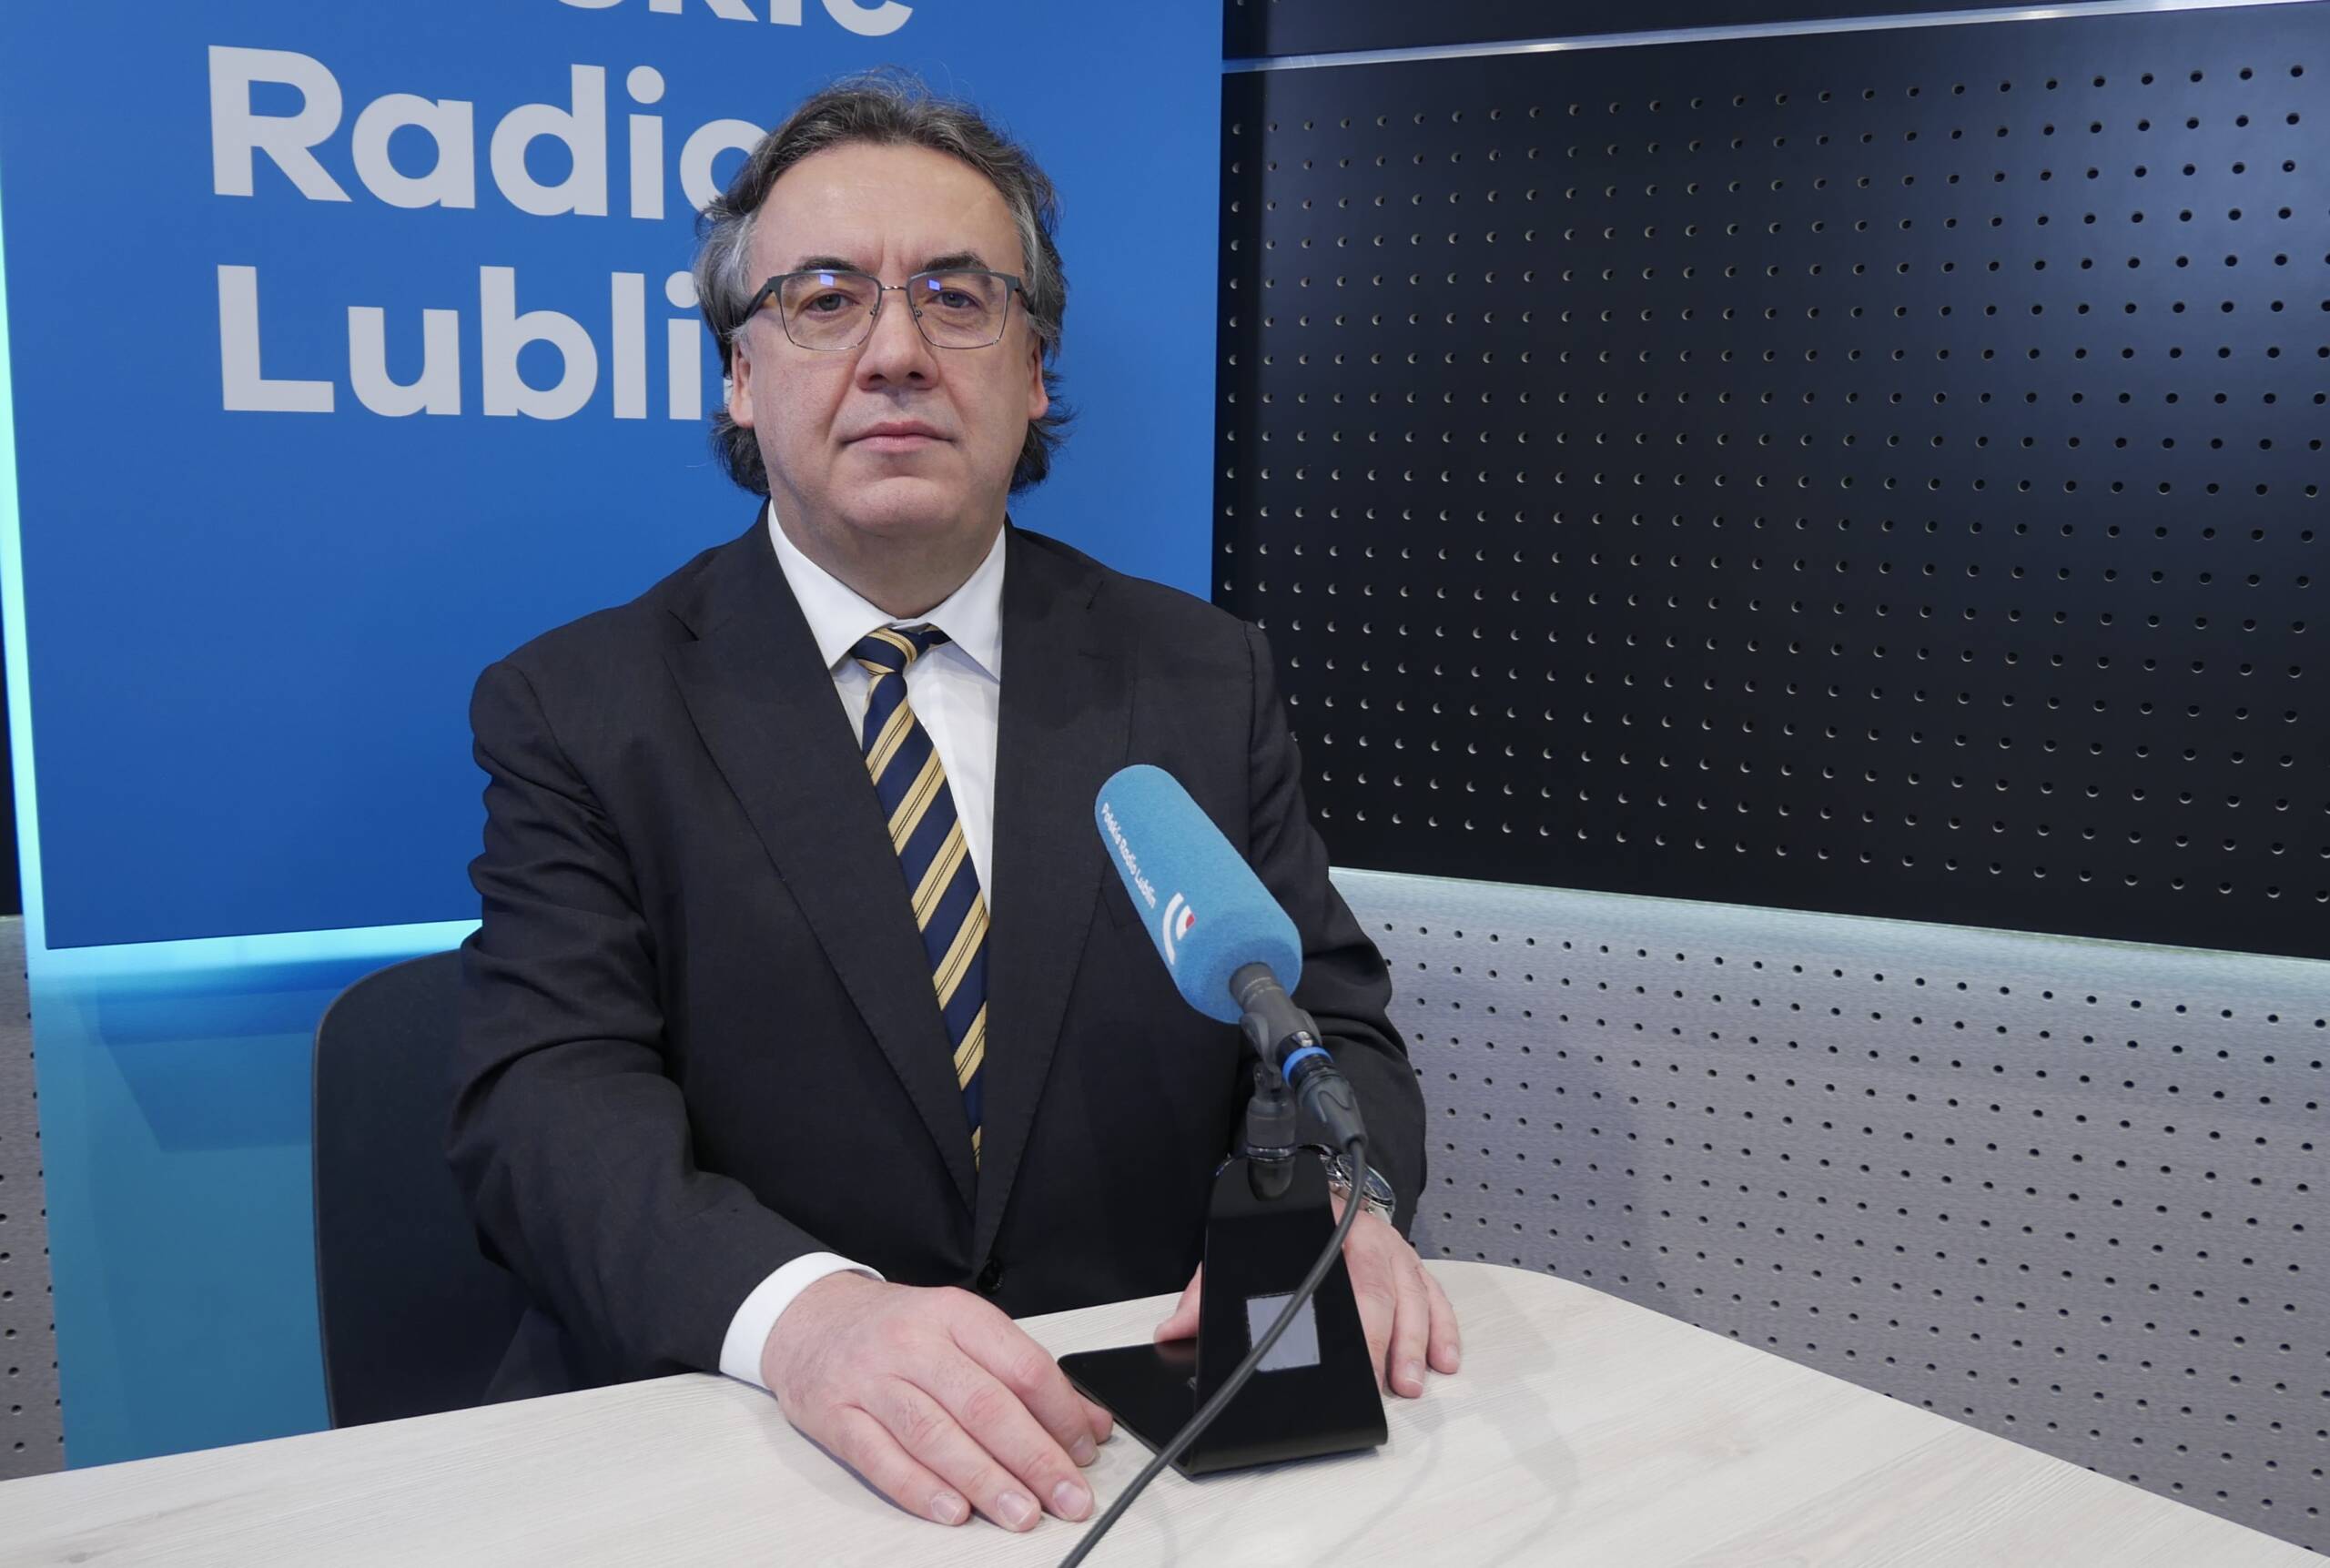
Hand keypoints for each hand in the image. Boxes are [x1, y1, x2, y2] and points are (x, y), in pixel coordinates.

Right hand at [761, 1273, 1113, 1530]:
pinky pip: (881, 1459)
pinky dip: (921, 1490)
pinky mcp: (835, 1415)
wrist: (810, 1320)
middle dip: (1034, 1458)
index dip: (1061, 1413)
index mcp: (955, 1314)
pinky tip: (954, 1512)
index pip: (1022, 1365)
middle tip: (1067, 1497)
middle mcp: (913, 1343)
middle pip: (984, 1405)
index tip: (1085, 1450)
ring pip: (936, 1435)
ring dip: (985, 1481)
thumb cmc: (896, 1330)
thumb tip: (1090, 1423)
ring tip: (1022, 1513)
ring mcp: (871, 1380)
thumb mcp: (962, 1331)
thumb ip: (1023, 1375)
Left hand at [1150, 1200, 1461, 1398]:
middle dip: (1386, 1340)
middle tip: (1382, 1382)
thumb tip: (1174, 1331)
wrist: (1302, 1182)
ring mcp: (1392, 1248)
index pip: (1331, 1271)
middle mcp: (1363, 1235)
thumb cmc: (1280, 1228)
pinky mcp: (1411, 1265)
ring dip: (1417, 1341)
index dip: (1342, 1317)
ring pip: (1413, 1293)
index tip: (1342, 1357)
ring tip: (1410, 1383)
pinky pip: (1435, 1295)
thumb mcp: (1237, 1250)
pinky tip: (1443, 1359)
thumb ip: (1205, 1291)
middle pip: (1380, 1287)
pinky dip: (1442, 1328)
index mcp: (1319, 1226)